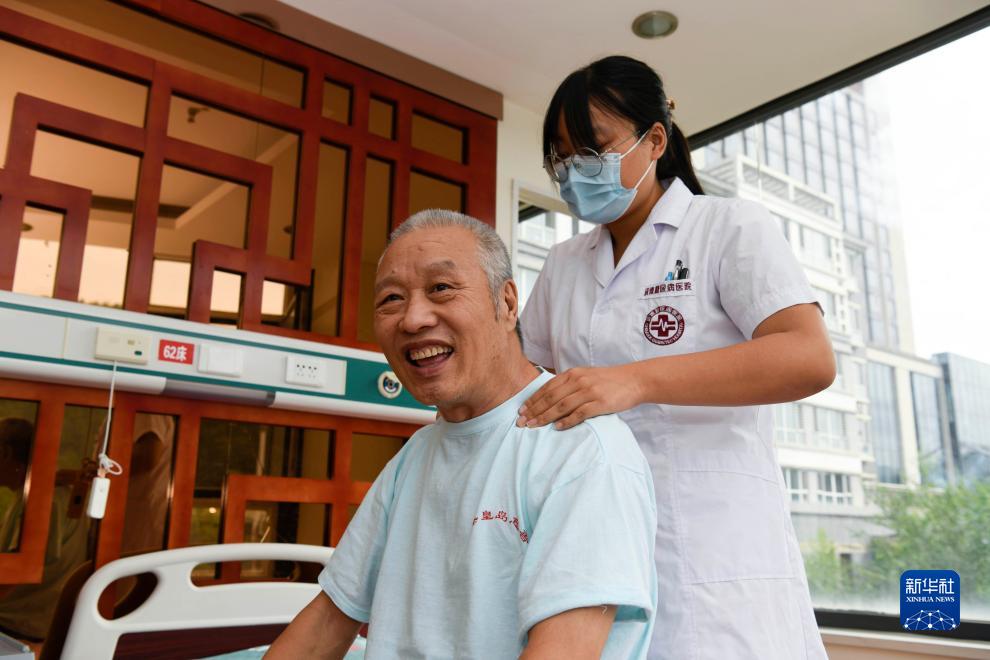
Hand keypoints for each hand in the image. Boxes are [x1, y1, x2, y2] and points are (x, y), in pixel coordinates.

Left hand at [516, 366, 642, 430]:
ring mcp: (589, 392)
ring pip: (561, 406)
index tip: (521, 411)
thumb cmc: (609, 380)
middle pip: (550, 398)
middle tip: (521, 422)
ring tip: (533, 426)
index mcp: (573, 374)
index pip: (547, 388)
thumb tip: (549, 398)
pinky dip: (567, 421)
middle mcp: (579, 381)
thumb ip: (569, 384)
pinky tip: (557, 428)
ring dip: (545, 417)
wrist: (634, 380)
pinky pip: (579, 413)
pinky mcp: (600, 403)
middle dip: (533, 410)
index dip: (532, 400)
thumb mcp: (586, 376)